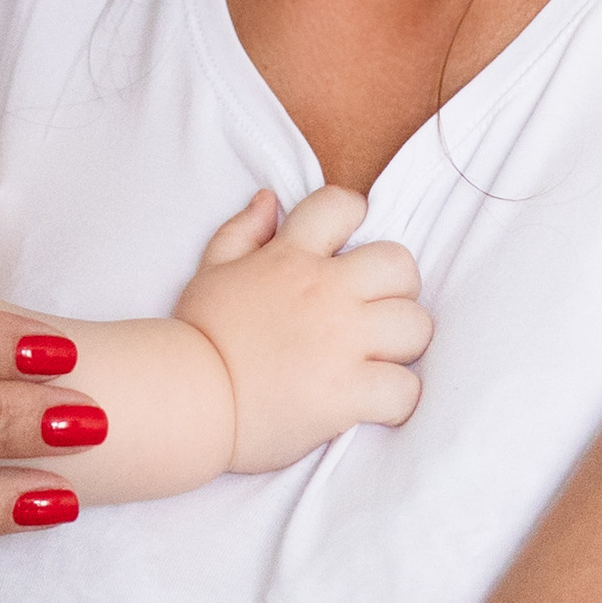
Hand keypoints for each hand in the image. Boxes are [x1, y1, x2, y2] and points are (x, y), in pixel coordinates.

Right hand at [176, 187, 431, 470]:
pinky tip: (374, 403)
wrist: (185, 399)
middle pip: (400, 265)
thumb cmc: (197, 338)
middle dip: (397, 288)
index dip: (354, 219)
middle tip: (374, 314)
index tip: (347, 251)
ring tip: (379, 361)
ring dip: (402, 345)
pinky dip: (397, 400)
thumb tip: (269, 199)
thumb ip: (242, 232)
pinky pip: (406, 389)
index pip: (343, 205)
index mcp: (292, 257)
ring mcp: (341, 342)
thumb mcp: (211, 271)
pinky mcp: (348, 392)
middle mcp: (326, 292)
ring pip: (416, 326)